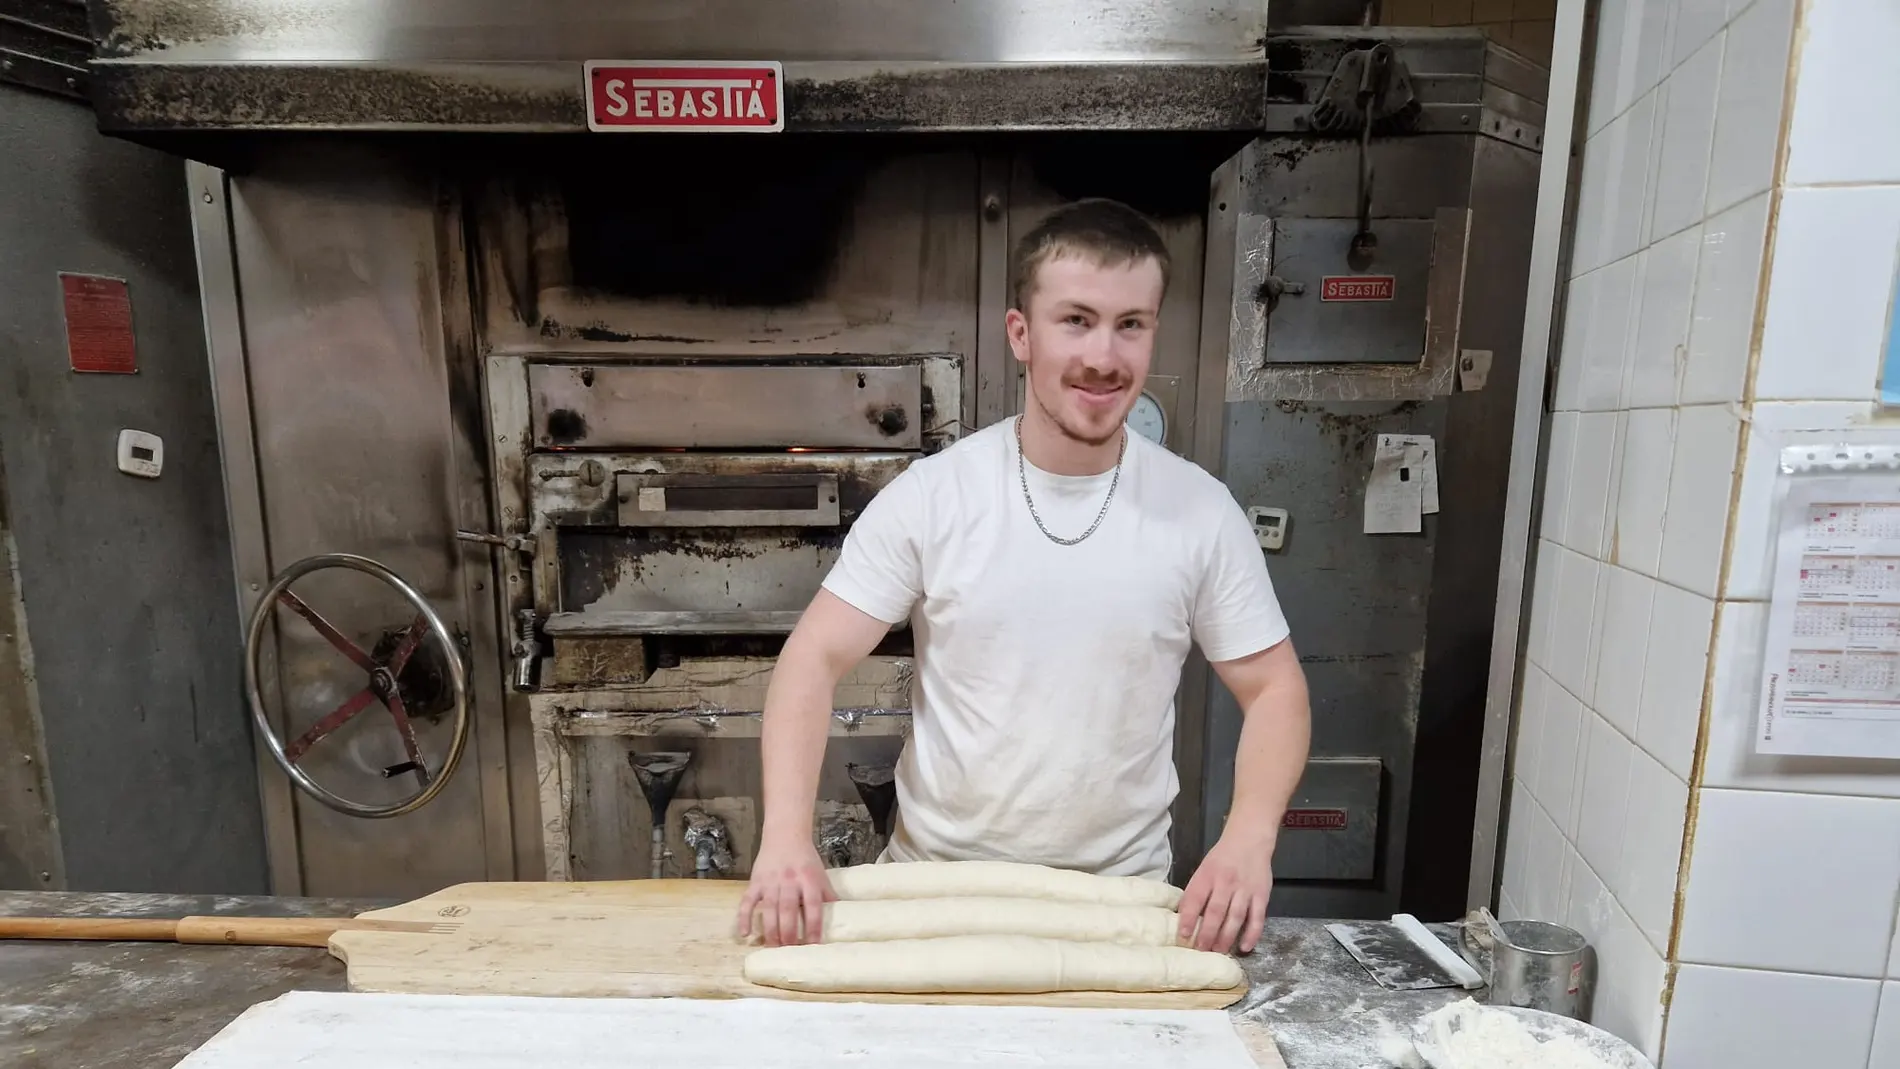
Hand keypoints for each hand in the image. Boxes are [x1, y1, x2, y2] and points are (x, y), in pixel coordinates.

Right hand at [736, 835, 835, 946]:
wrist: (785, 835)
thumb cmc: (805, 859)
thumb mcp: (820, 874)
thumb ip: (827, 895)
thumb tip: (840, 919)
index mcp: (808, 879)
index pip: (813, 906)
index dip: (813, 926)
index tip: (813, 944)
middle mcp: (789, 881)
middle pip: (788, 909)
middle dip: (789, 932)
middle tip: (790, 949)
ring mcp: (770, 882)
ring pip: (769, 908)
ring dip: (770, 929)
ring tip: (773, 947)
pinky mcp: (755, 882)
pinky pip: (747, 901)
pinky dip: (744, 918)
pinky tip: (745, 934)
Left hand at [1177, 832, 1274, 953]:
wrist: (1249, 841)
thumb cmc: (1222, 859)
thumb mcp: (1204, 870)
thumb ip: (1196, 892)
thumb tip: (1183, 918)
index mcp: (1207, 875)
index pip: (1195, 899)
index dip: (1188, 918)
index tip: (1183, 936)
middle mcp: (1226, 883)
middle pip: (1216, 912)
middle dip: (1207, 934)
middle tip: (1201, 951)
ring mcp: (1245, 890)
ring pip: (1235, 917)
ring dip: (1226, 937)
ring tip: (1218, 952)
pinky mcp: (1262, 895)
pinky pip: (1257, 918)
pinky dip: (1252, 934)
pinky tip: (1245, 947)